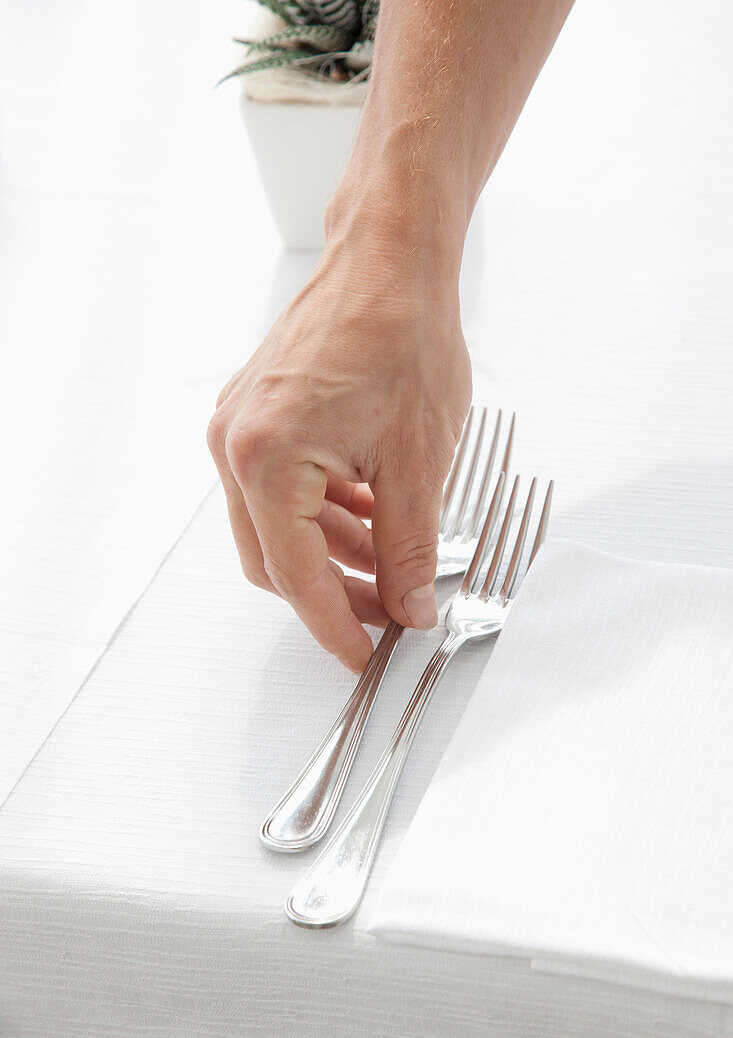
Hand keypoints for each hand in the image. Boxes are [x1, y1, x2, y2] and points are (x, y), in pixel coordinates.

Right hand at [207, 222, 470, 671]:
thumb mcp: (419, 461)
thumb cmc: (402, 333)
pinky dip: (324, 512)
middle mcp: (235, 444)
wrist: (389, 254)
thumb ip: (410, 549)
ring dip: (332, 553)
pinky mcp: (255, 410)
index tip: (365, 656)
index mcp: (265, 459)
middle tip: (388, 614)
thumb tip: (411, 608)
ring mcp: (238, 425)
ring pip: (277, 525)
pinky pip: (280, 486)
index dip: (335, 625)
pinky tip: (373, 516)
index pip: (296, 576)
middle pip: (274, 557)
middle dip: (333, 594)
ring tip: (392, 563)